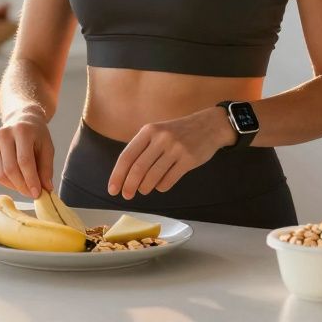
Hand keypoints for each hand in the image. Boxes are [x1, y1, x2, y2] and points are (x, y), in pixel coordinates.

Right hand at [0, 106, 54, 198]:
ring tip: (26, 188)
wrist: (22, 120)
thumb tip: (46, 189)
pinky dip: (7, 183)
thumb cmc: (37, 135)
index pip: (24, 160)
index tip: (38, 193)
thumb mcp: (47, 147)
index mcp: (22, 130)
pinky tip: (17, 180)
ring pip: (1, 175)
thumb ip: (46, 168)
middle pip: (10, 169)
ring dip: (15, 187)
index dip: (31, 179)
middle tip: (32, 194)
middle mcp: (4, 134)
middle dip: (22, 186)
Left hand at [107, 107, 233, 199]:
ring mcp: (176, 149)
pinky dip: (161, 187)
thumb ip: (142, 148)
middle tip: (126, 196)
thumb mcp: (158, 131)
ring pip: (153, 177)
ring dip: (145, 188)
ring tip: (144, 190)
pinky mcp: (189, 160)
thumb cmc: (178, 132)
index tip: (112, 189)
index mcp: (148, 130)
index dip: (117, 175)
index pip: (127, 156)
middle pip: (138, 168)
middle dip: (129, 186)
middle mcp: (161, 138)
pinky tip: (160, 185)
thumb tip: (125, 175)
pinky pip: (168, 181)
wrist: (209, 125)